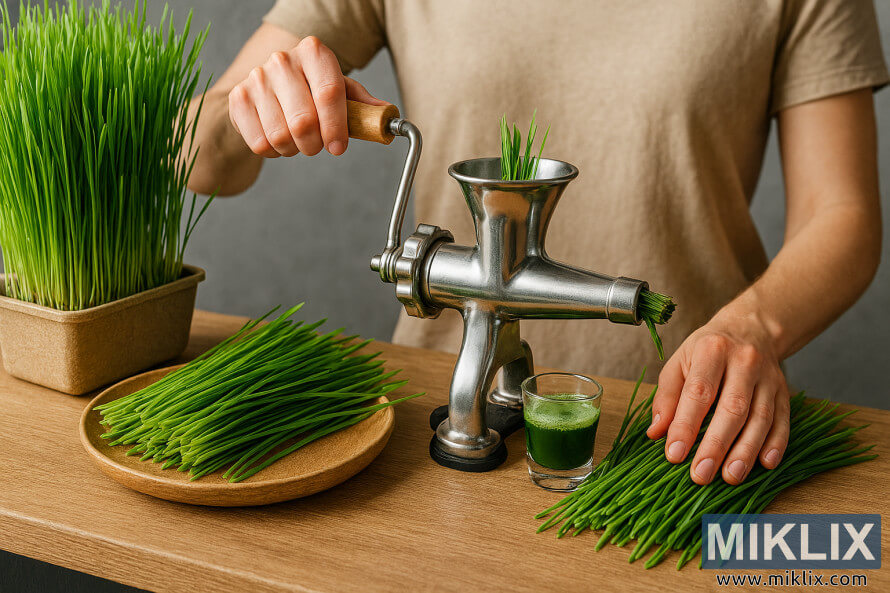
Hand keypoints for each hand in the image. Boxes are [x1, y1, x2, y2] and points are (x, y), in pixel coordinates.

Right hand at [227, 36, 387, 158]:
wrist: (266, 90)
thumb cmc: (311, 92)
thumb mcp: (340, 90)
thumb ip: (362, 104)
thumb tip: (385, 117)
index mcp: (314, 52)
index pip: (329, 93)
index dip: (337, 127)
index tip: (339, 147)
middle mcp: (283, 60)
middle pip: (304, 121)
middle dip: (315, 144)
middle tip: (317, 146)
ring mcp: (257, 78)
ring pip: (281, 136)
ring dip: (294, 149)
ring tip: (297, 141)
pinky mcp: (239, 99)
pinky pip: (260, 143)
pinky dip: (274, 151)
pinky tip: (278, 138)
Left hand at [646, 309, 790, 484]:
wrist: (750, 329)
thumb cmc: (707, 351)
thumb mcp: (679, 362)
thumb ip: (666, 398)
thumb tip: (656, 433)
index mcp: (712, 350)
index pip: (698, 392)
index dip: (685, 425)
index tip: (674, 454)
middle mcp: (744, 362)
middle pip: (732, 408)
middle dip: (716, 445)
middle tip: (701, 474)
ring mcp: (768, 378)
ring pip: (760, 418)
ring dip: (746, 451)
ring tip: (730, 477)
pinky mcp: (784, 392)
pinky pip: (783, 421)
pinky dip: (776, 444)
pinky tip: (765, 464)